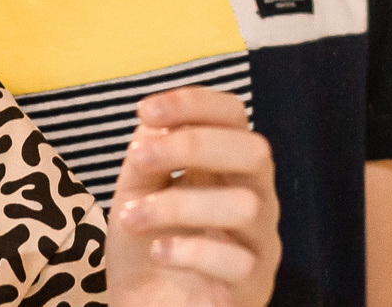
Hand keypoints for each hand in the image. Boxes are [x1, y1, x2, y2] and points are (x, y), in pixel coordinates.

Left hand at [105, 87, 281, 306]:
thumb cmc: (145, 248)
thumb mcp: (136, 193)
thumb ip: (147, 156)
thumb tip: (155, 123)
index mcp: (227, 167)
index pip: (234, 116)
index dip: (194, 103)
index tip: (144, 110)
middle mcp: (255, 199)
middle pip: (256, 151)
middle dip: (194, 144)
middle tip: (139, 159)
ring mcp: (260, 245)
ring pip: (245, 206)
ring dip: (177, 205)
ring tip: (131, 219)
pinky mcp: (253, 288)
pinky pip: (238, 261)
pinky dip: (190, 251)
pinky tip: (158, 252)